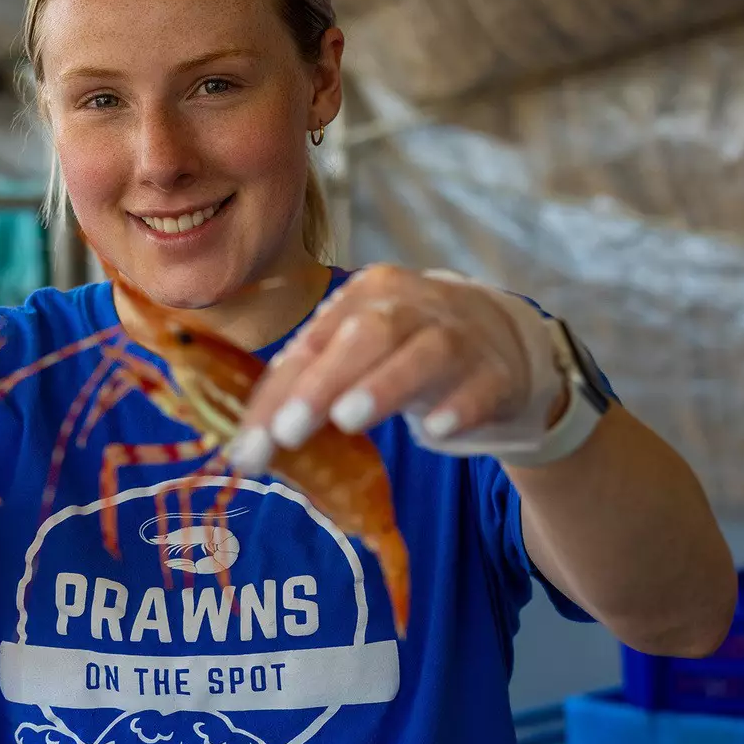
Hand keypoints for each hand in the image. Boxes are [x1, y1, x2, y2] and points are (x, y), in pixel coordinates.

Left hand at [227, 264, 565, 473]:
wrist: (496, 339)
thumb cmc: (403, 350)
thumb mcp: (354, 356)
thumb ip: (305, 389)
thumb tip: (247, 445)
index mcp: (363, 295)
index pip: (312, 344)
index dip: (276, 396)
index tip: (249, 447)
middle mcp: (410, 306)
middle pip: (366, 334)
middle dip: (322, 381)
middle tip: (289, 430)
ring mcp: (459, 336)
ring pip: (425, 351)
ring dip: (384, 384)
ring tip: (349, 419)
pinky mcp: (496, 373)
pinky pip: (480, 387)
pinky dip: (459, 406)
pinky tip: (437, 430)